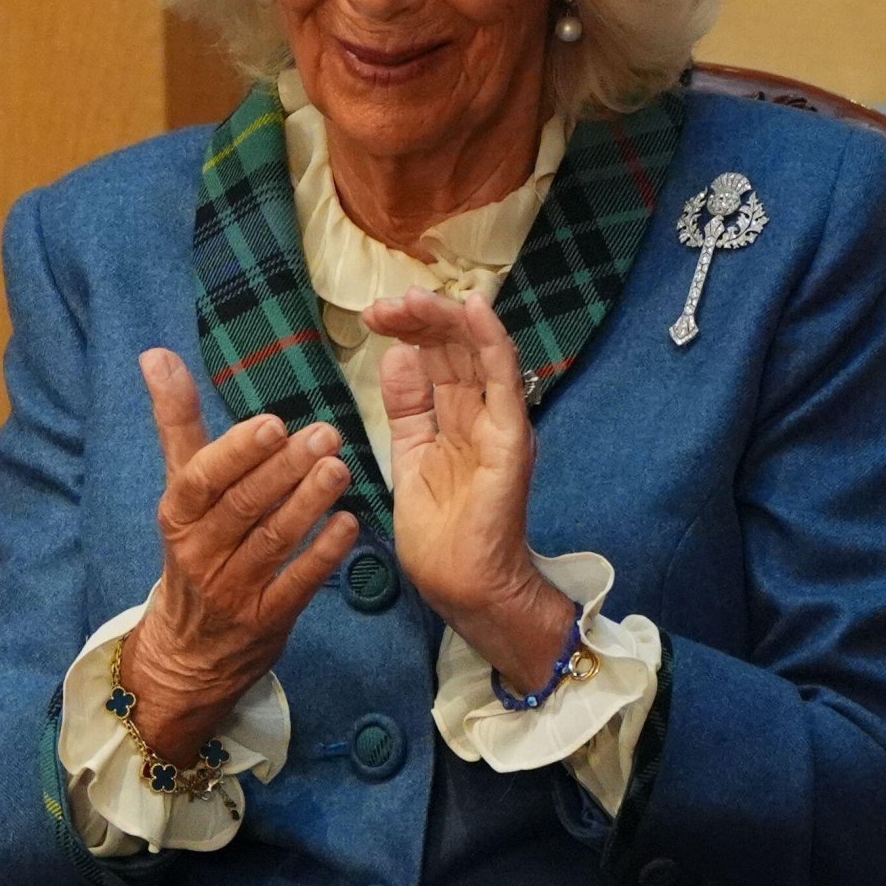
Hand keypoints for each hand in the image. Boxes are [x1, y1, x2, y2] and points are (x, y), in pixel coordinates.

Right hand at [120, 348, 357, 764]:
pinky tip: (349, 524)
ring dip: (308, 504)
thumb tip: (155, 353)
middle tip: (326, 434)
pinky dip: (323, 554)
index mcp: (178, 515)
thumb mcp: (180, 487)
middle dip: (285, 470)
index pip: (202, 480)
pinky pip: (298, 585)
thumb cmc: (193, 546)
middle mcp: (200, 553)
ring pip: (273, 542)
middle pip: (244, 507)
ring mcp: (233, 590)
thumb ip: (177, 421)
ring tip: (341, 469)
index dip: (236, 453)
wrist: (187, 651)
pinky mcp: (266, 620)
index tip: (272, 423)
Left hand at [363, 289, 572, 692]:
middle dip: (419, 319)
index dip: (408, 331)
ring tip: (412, 299)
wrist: (464, 586)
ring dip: (446, 318)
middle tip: (383, 306)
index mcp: (457, 417)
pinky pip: (504, 381)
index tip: (374, 317)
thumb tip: (397, 357)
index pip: (437, 358)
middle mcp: (482, 412)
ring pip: (477, 352)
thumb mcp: (411, 456)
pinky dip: (491, 341)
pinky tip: (474, 309)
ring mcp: (499, 422)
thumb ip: (408, 409)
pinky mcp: (511, 438)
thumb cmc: (440, 533)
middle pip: (455, 348)